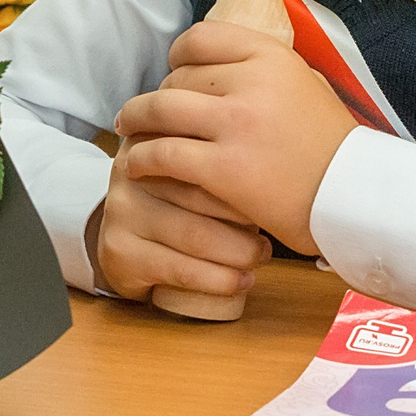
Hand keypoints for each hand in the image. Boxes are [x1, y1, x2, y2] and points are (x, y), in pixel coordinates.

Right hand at [89, 144, 271, 301]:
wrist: (129, 239)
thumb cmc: (180, 197)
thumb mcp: (194, 159)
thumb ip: (225, 139)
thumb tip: (296, 138)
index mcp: (153, 134)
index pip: (206, 147)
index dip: (245, 171)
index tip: (276, 188)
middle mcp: (130, 167)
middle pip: (202, 190)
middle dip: (246, 214)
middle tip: (274, 226)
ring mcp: (122, 208)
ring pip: (194, 233)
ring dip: (238, 251)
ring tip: (261, 255)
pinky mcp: (120, 249)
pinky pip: (178, 267)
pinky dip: (218, 279)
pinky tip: (242, 281)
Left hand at [115, 19, 356, 255]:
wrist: (353, 196)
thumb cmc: (335, 146)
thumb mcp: (310, 84)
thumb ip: (270, 69)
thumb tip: (231, 60)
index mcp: (273, 57)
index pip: (202, 38)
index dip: (179, 56)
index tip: (173, 71)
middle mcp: (252, 82)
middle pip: (178, 78)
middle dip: (157, 97)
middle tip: (145, 113)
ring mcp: (235, 124)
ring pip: (162, 110)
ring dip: (136, 121)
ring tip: (127, 132)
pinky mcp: (223, 168)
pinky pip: (163, 155)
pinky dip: (141, 159)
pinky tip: (135, 167)